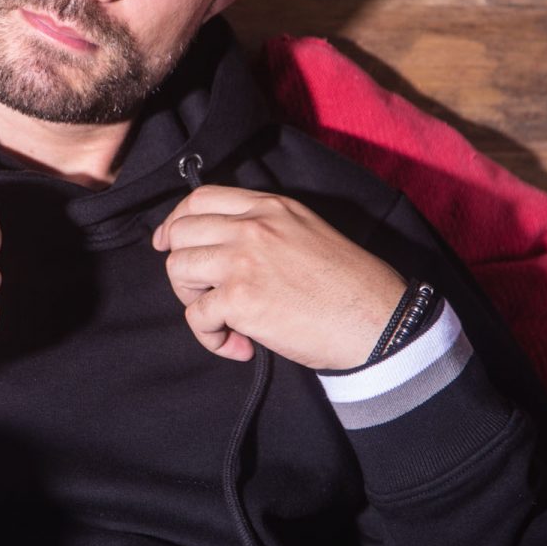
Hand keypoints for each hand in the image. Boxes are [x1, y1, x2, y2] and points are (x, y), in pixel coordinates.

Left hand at [152, 186, 404, 369]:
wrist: (377, 321)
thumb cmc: (350, 285)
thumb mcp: (307, 232)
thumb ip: (267, 229)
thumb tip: (224, 247)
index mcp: (270, 206)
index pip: (200, 198)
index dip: (176, 222)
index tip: (169, 243)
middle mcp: (252, 226)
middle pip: (181, 234)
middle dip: (182, 268)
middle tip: (202, 295)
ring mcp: (243, 260)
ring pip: (178, 270)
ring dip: (192, 302)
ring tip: (224, 321)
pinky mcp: (240, 299)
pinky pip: (197, 317)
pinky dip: (212, 338)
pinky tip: (241, 347)